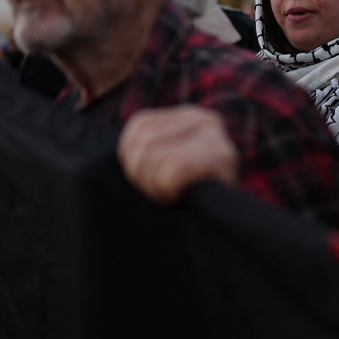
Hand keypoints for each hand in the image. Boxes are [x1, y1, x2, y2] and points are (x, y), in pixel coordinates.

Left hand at [118, 106, 239, 205]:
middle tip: (161, 194)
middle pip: (143, 143)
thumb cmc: (189, 198)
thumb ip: (147, 150)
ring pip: (155, 157)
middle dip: (142, 178)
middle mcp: (204, 119)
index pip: (138, 127)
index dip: (132, 161)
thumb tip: (112, 142)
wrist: (227, 223)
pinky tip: (183, 197)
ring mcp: (216, 136)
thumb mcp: (166, 165)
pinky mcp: (224, 157)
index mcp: (187, 115)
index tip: (149, 182)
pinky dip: (168, 190)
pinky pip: (172, 171)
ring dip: (156, 187)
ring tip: (172, 196)